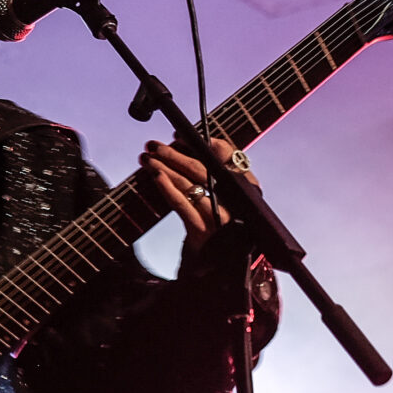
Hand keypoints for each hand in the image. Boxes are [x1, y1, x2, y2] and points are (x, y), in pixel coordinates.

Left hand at [140, 137, 259, 249]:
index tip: (179, 135)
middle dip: (174, 154)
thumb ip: (209, 169)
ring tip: (147, 158)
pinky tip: (155, 175)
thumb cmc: (216, 218)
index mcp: (244, 183)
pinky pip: (182, 203)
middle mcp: (235, 198)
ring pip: (189, 183)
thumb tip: (179, 144)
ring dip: (165, 167)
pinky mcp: (202, 229)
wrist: (217, 258)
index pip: (228, 154)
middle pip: (202, 168)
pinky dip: (167, 187)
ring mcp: (219, 215)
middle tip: (155, 145)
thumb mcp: (220, 192)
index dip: (203, 141)